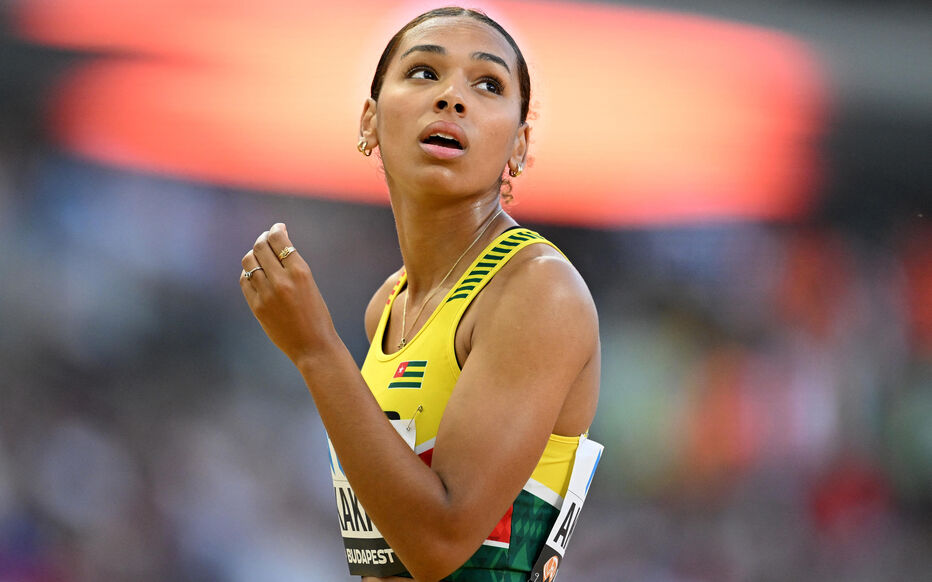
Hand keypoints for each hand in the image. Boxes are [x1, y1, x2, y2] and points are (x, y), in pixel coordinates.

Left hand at [239, 223, 336, 364]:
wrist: (313, 346)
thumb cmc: (316, 315)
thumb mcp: (310, 284)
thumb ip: (292, 265)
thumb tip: (275, 243)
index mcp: (300, 272)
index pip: (279, 239)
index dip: (276, 229)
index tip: (277, 228)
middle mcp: (281, 281)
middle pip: (260, 246)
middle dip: (263, 239)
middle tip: (266, 239)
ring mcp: (266, 294)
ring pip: (249, 261)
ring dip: (254, 254)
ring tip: (260, 256)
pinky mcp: (257, 307)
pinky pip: (245, 280)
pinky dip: (248, 273)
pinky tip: (256, 274)